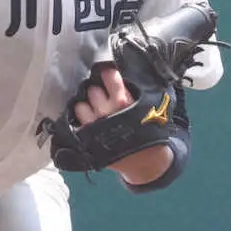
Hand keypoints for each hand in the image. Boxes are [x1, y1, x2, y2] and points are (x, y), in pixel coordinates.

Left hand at [74, 64, 172, 184]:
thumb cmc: (150, 129)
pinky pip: (77, 118)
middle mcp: (106, 110)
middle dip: (98, 92)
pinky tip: (89, 117)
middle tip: (104, 97)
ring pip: (81, 103)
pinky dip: (82, 115)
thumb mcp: (153, 105)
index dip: (107, 74)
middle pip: (93, 89)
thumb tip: (127, 71)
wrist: (145, 159)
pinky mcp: (87, 136)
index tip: (108, 76)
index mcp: (123, 101)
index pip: (108, 76)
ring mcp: (94, 124)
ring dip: (88, 104)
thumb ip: (141, 88)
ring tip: (96, 108)